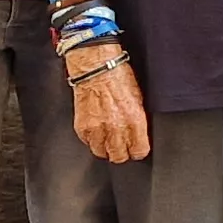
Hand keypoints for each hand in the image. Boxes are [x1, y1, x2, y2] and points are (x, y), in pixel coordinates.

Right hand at [69, 45, 151, 162]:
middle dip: (121, 153)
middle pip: (119, 157)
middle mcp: (116, 128)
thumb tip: (139, 135)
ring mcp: (97, 129)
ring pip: (101, 153)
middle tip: (121, 146)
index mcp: (134, 120)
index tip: (136, 148)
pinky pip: (88, 143)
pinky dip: (92, 139)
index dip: (138, 150)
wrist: (95, 66)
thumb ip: (138, 120)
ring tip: (108, 139)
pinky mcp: (82, 127)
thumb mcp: (138, 98)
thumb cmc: (118, 76)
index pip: (139, 151)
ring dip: (105, 148)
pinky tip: (96, 130)